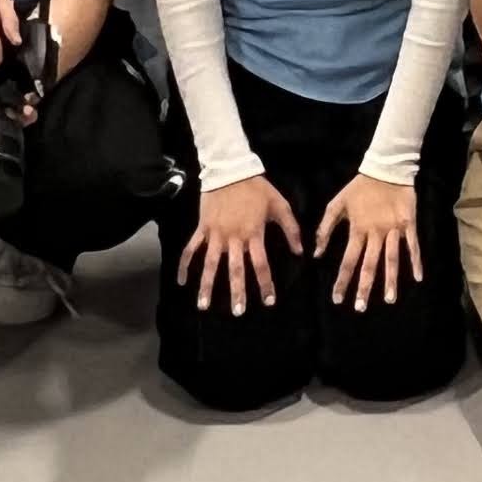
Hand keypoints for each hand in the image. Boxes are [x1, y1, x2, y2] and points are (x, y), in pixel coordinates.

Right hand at [177, 172, 302, 313]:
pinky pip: (190, 249)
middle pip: (235, 269)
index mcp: (254, 233)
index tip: (269, 301)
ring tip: (203, 306)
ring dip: (207, 285)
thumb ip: (291, 229)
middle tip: (238, 312)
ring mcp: (215, 234)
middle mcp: (234, 237)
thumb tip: (300, 252)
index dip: (265, 283)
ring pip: (210, 264)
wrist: (230, 169)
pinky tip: (181, 281)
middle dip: (237, 292)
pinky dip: (184, 265)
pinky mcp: (202, 228)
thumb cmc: (257, 188)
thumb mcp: (280, 205)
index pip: (261, 264)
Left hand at [312, 172, 419, 309]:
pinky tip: (418, 278)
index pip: (348, 260)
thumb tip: (316, 253)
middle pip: (370, 264)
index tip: (338, 299)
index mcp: (358, 229)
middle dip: (364, 287)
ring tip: (389, 300)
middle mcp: (375, 233)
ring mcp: (393, 229)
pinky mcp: (408, 224)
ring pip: (392, 258)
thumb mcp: (337, 204)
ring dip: (390, 279)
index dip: (343, 280)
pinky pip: (413, 245)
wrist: (386, 168)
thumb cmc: (360, 188)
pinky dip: (416, 261)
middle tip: (360, 308)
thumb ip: (325, 228)